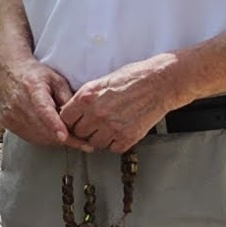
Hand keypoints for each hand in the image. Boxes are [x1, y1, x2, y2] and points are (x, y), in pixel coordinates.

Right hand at [0, 56, 79, 149]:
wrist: (7, 72)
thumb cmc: (35, 75)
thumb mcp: (56, 80)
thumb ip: (67, 97)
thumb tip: (79, 117)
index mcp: (33, 89)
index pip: (43, 110)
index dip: (54, 124)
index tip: (64, 137)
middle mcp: (18, 103)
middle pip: (43, 128)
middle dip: (64, 138)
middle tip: (82, 141)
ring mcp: (11, 115)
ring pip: (37, 136)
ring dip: (55, 139)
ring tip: (66, 134)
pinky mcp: (7, 123)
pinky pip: (29, 137)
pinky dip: (43, 138)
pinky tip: (51, 133)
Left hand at [59, 55, 184, 156]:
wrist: (160, 83)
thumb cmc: (134, 78)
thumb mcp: (102, 81)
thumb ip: (86, 97)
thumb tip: (74, 110)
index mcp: (87, 97)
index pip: (65, 118)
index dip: (70, 121)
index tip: (75, 121)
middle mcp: (97, 113)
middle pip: (79, 133)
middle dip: (85, 130)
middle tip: (94, 125)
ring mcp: (112, 126)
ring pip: (95, 144)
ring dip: (100, 139)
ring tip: (109, 128)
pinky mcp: (128, 136)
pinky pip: (114, 148)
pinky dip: (116, 143)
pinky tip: (121, 132)